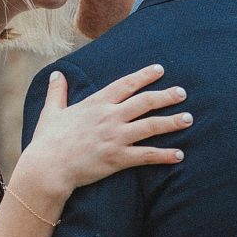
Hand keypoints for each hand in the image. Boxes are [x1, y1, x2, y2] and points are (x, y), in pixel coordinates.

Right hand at [24, 64, 190, 197]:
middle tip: (182, 93)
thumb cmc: (47, 141)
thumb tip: (56, 74)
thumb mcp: (51, 112)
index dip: (144, 75)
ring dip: (172, 122)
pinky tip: (179, 155)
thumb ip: (56, 92)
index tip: (160, 69)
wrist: (48, 167)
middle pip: (145, 101)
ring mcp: (116, 137)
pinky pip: (147, 155)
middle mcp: (110, 117)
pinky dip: (164, 155)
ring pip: (151, 126)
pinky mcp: (118, 158)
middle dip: (167, 96)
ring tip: (188, 119)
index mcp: (96, 104)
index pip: (125, 84)